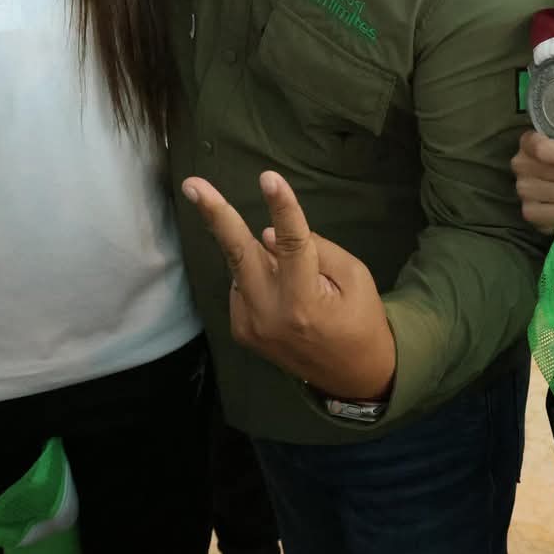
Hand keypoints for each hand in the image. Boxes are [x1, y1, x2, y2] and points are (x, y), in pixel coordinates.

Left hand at [181, 172, 396, 401]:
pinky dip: (259, 273)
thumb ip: (315, 250)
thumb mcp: (354, 277)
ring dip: (256, 251)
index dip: (281, 208)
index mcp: (304, 303)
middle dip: (215, 215)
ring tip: (295, 276)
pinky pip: (243, 284)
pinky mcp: (241, 330)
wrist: (353, 377)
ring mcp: (249, 326)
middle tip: (193, 184)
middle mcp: (268, 315)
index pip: (290, 244)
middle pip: (238, 254)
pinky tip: (283, 292)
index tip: (269, 177)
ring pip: (241, 267)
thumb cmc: (360, 319)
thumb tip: (266, 234)